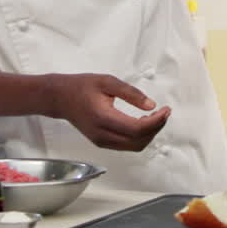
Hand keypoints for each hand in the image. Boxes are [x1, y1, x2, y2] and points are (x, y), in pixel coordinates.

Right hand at [44, 73, 170, 150]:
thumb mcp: (108, 81)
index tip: (166, 110)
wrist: (60, 98)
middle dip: (156, 128)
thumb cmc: (82, 86)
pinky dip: (139, 137)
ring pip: (133, 146)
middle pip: (138, 141)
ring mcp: (101, 141)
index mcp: (103, 118)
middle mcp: (102, 135)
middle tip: (164, 112)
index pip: (137, 129)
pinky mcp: (101, 142)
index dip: (156, 122)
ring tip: (155, 117)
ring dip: (148, 134)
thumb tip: (151, 105)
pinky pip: (126, 145)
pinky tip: (142, 122)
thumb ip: (131, 93)